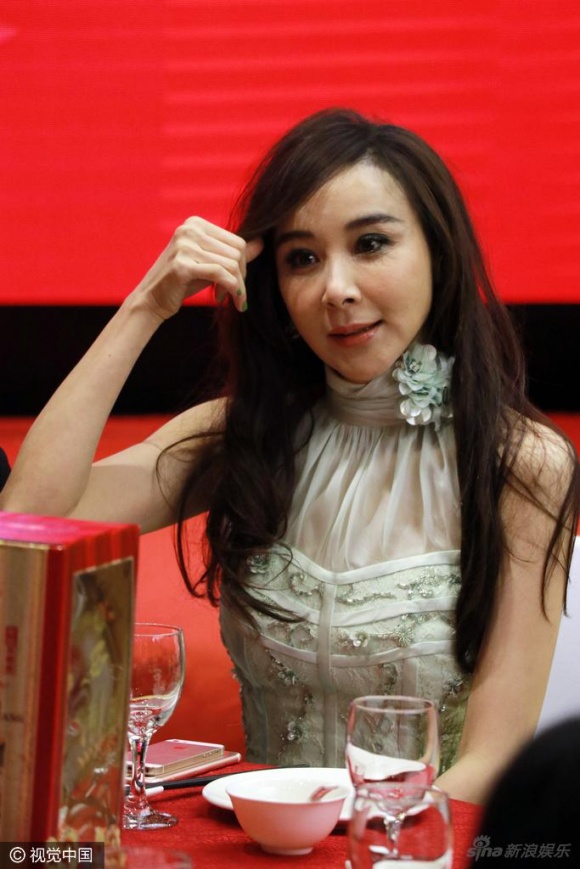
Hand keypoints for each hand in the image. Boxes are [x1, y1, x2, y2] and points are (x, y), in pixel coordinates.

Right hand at [133, 217, 263, 319]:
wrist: (151, 300)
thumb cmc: (181, 282)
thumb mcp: (210, 263)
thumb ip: (232, 253)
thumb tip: (261, 243)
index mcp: (195, 223)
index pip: (237, 241)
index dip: (242, 266)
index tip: (234, 282)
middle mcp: (189, 229)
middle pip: (237, 252)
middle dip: (240, 277)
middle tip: (232, 293)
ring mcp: (184, 246)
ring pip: (231, 265)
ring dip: (235, 287)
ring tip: (226, 298)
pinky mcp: (182, 265)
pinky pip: (220, 275)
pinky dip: (231, 289)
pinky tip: (225, 300)